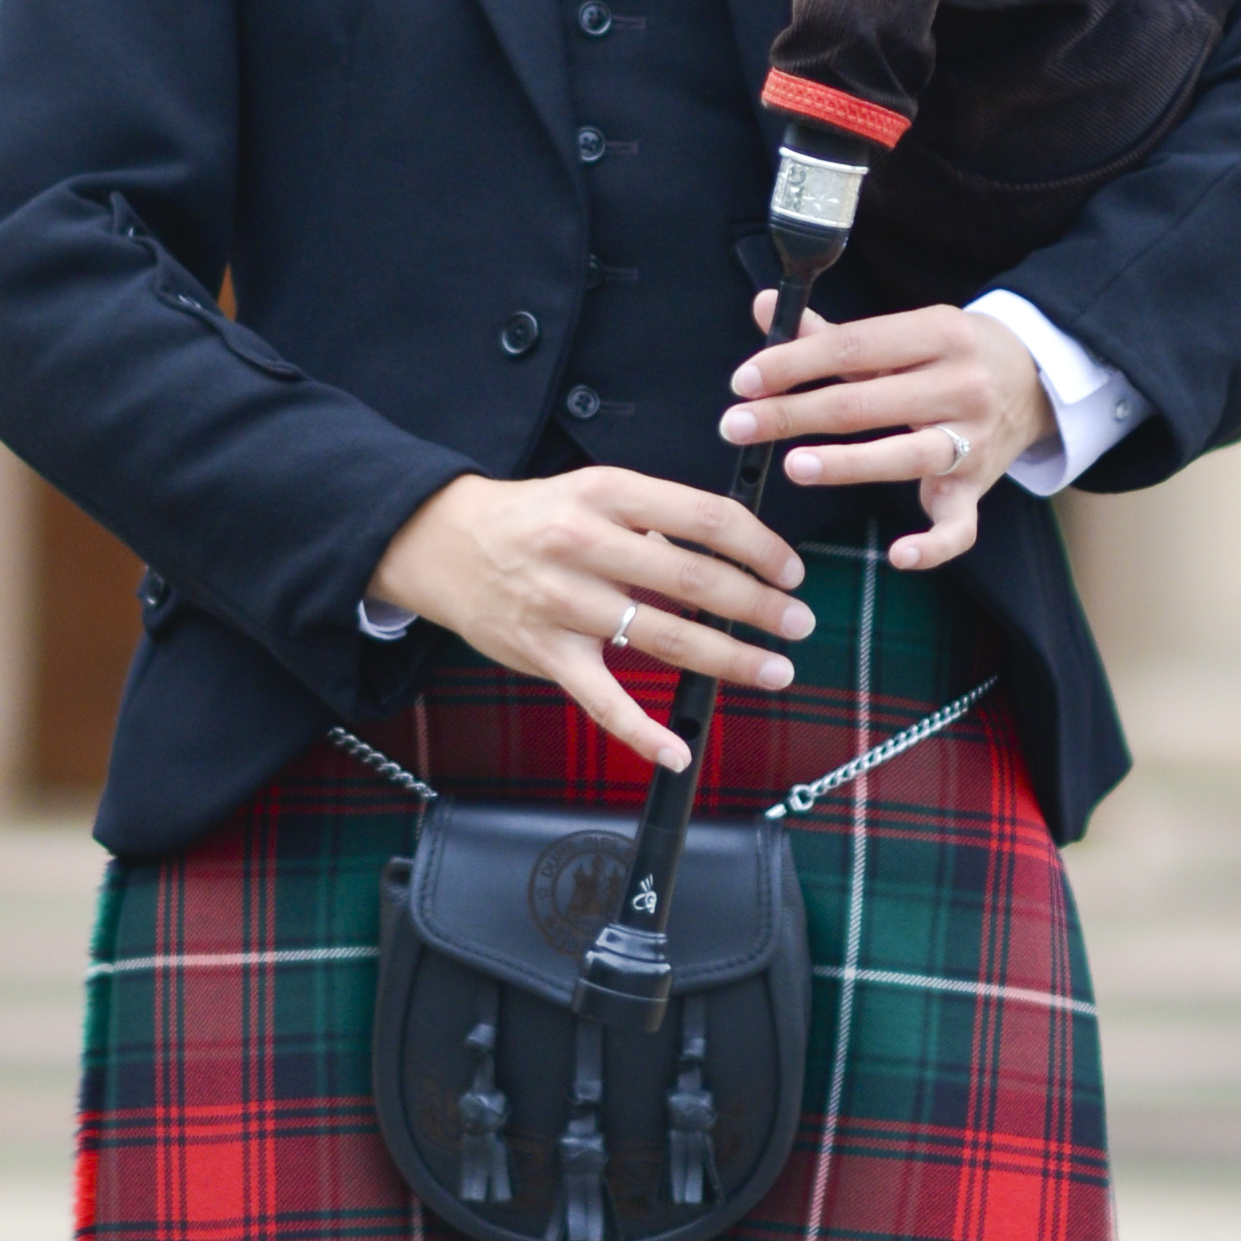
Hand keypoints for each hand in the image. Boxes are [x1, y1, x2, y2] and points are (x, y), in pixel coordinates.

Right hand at [369, 466, 809, 774]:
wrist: (441, 543)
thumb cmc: (532, 517)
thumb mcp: (592, 490)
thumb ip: (655, 516)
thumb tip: (729, 550)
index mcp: (608, 493)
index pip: (705, 517)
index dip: (760, 547)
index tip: (790, 571)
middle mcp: (585, 544)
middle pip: (694, 578)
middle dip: (759, 607)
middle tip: (799, 624)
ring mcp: (564, 602)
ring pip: (663, 637)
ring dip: (729, 659)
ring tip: (774, 670)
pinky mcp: (545, 653)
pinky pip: (602, 701)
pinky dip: (643, 732)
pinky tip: (679, 750)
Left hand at [722, 298, 1054, 576]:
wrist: (1035, 378)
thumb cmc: (948, 353)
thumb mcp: (903, 332)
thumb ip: (831, 332)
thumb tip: (763, 307)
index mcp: (937, 332)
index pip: (854, 345)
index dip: (794, 363)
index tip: (743, 381)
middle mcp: (959, 384)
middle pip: (865, 402)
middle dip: (793, 414)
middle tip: (735, 425)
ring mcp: (972, 439)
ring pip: (906, 456)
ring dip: (846, 464)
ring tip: (793, 466)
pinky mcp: (979, 486)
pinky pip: (960, 525)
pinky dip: (934, 546)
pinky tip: (897, 556)